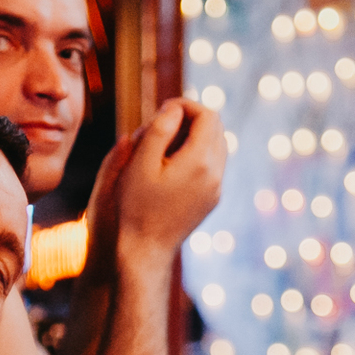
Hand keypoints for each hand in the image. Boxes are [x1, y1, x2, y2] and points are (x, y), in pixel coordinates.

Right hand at [105, 99, 226, 264]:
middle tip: (163, 122)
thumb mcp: (140, 163)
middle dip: (192, 118)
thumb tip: (175, 109)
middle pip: (217, 128)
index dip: (186, 105)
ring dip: (195, 136)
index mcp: (200, 161)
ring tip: (165, 141)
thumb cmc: (136, 206)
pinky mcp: (212, 199)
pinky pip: (213, 165)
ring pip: (217, 146)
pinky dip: (198, 154)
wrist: (145, 249)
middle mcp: (215, 174)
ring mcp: (216, 188)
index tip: (164, 108)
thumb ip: (159, 130)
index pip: (207, 116)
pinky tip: (172, 162)